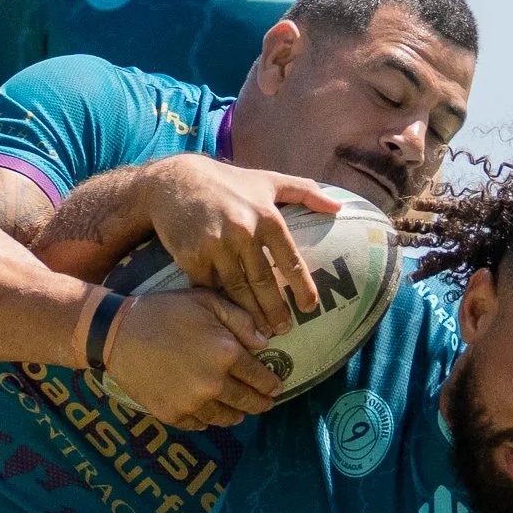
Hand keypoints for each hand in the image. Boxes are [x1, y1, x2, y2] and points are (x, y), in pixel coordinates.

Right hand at [104, 288, 281, 429]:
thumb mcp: (206, 301)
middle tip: (266, 404)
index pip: (260, 376)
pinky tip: (210, 415)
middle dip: (260, 403)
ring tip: (240, 412)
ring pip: (225, 417)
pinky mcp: (172, 415)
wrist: (118, 334)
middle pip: (246, 401)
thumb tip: (265, 343)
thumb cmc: (164, 311)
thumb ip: (241, 321)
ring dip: (236, 414)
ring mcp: (192, 403)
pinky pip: (199, 424)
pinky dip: (208, 420)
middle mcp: (214, 384)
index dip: (271, 383)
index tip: (276, 387)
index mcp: (227, 354)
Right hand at [141, 155, 341, 337]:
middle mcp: (243, 231)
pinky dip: (220, 305)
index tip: (310, 307)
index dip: (302, 286)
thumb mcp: (267, 180)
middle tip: (284, 330)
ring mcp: (216, 245)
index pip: (290, 258)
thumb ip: (304, 191)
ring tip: (260, 332)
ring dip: (250, 314)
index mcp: (266, 215)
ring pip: (238, 289)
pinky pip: (210, 288)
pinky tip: (228, 319)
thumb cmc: (226, 182)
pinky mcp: (192, 256)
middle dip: (276, 310)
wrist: (174, 182)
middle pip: (264, 281)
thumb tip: (338, 205)